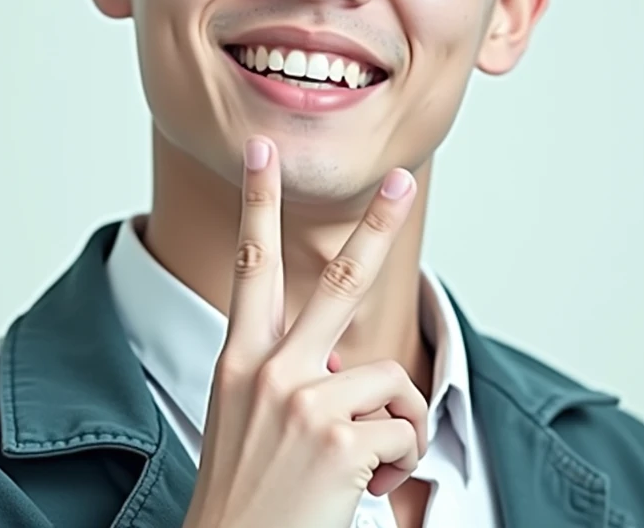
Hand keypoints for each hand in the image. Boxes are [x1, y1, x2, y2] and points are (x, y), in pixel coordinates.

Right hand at [182, 136, 425, 527]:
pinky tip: (360, 487)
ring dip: (389, 426)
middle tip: (403, 180)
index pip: (249, 262)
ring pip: (388, 379)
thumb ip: (290, 375)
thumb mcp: (246, 419)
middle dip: (377, 226)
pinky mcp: (340, 441)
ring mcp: (304, 402)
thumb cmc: (246, 492)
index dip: (256, 201)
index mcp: (240, 359)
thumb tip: (347, 367)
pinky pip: (404, 429)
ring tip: (354, 467)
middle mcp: (269, 369)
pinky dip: (396, 462)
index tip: (261, 151)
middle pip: (337, 280)